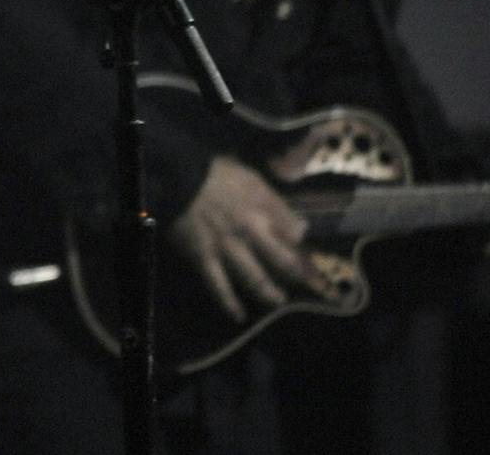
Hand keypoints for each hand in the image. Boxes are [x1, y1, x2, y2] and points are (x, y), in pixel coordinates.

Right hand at [167, 154, 327, 321]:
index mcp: (263, 210)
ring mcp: (228, 249)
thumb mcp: (251, 178)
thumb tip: (300, 227)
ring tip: (278, 300)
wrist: (175, 177)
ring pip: (255, 279)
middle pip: (283, 262)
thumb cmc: (214, 174)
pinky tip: (238, 316)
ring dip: (270, 293)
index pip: (295, 234)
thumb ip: (276, 202)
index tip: (314, 257)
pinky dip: (229, 303)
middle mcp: (251, 233)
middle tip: (310, 288)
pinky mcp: (205, 259)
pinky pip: (218, 286)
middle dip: (299, 276)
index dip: (307, 246)